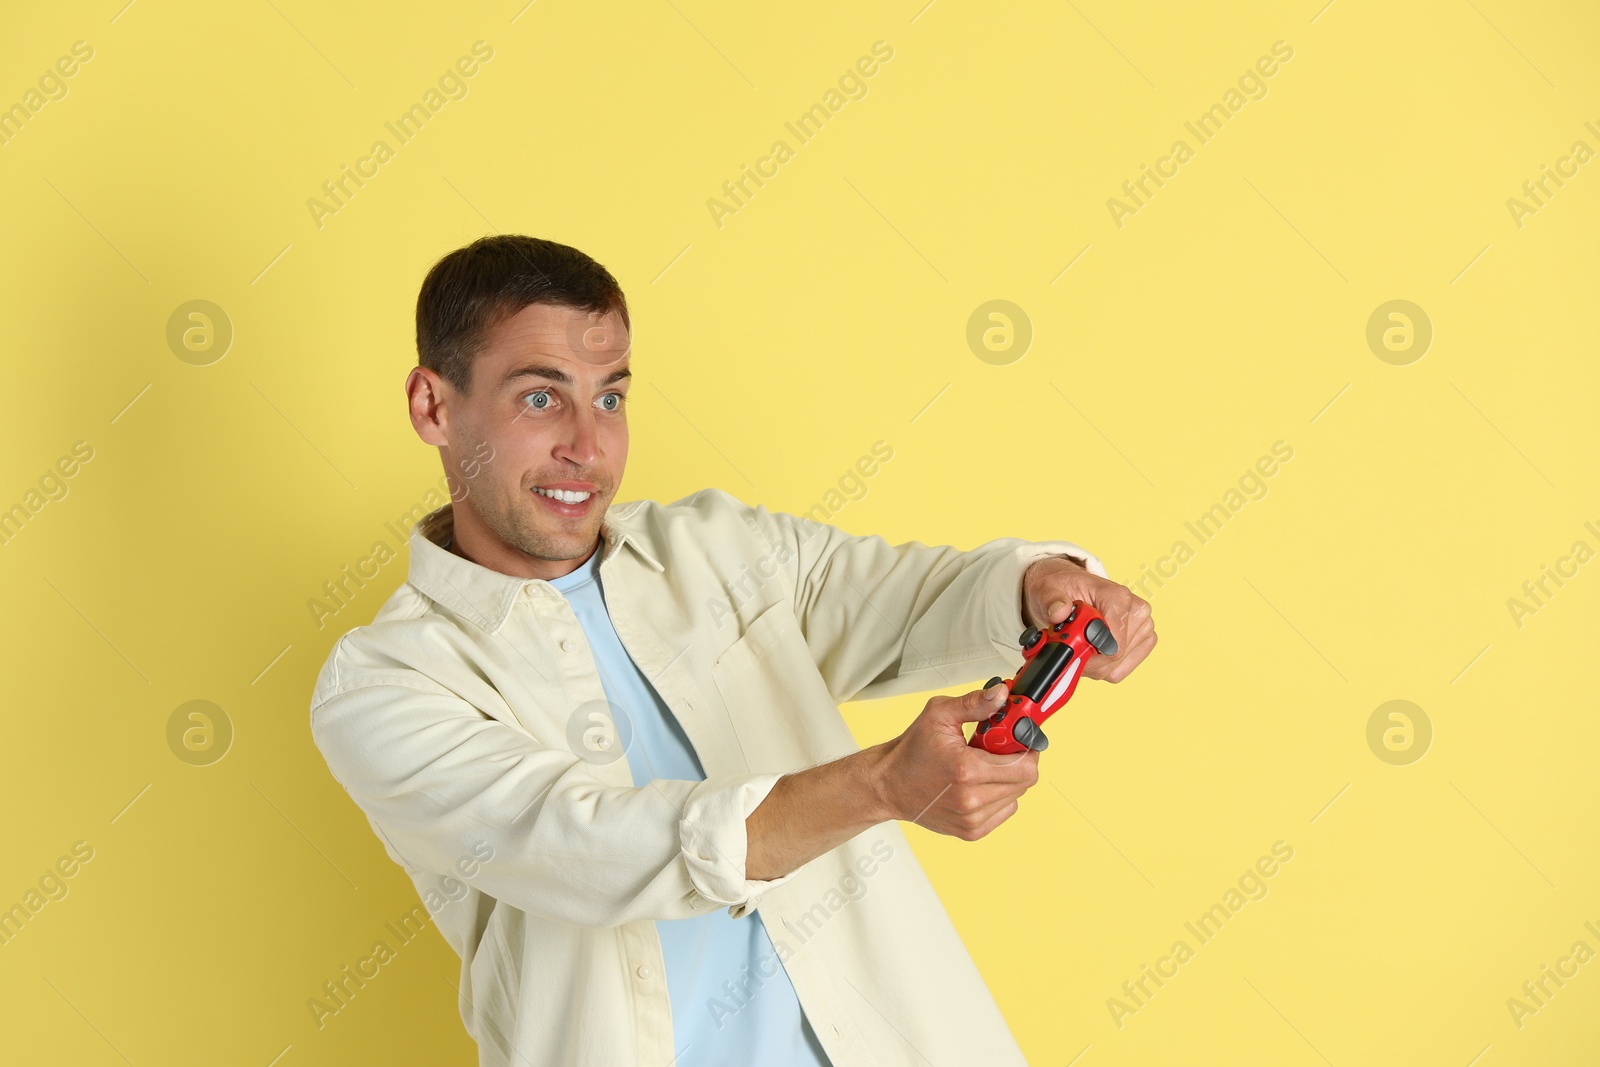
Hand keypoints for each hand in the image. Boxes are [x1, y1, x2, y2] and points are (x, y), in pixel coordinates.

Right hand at [871, 682, 1038, 840]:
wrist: (889, 785)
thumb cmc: (911, 752)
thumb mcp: (939, 715)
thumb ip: (975, 703)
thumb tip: (1002, 695)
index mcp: (966, 769)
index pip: (1025, 766)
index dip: (1026, 747)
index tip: (1015, 737)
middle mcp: (971, 799)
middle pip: (1024, 781)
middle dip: (1017, 760)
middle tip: (997, 749)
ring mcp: (972, 819)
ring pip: (1016, 795)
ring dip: (1006, 778)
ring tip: (981, 766)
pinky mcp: (972, 831)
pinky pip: (1004, 810)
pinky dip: (998, 795)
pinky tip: (978, 784)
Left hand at [1022, 556, 1156, 682]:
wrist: (1069, 589)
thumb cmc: (1062, 589)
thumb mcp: (1046, 589)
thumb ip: (1051, 600)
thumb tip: (1059, 612)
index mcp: (1118, 597)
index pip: (1114, 643)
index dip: (1087, 651)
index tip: (1069, 646)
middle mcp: (1136, 611)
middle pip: (1113, 658)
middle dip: (1086, 658)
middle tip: (1068, 644)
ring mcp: (1143, 628)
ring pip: (1115, 667)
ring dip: (1091, 664)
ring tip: (1078, 644)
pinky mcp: (1143, 642)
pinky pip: (1119, 671)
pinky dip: (1099, 667)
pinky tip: (1089, 651)